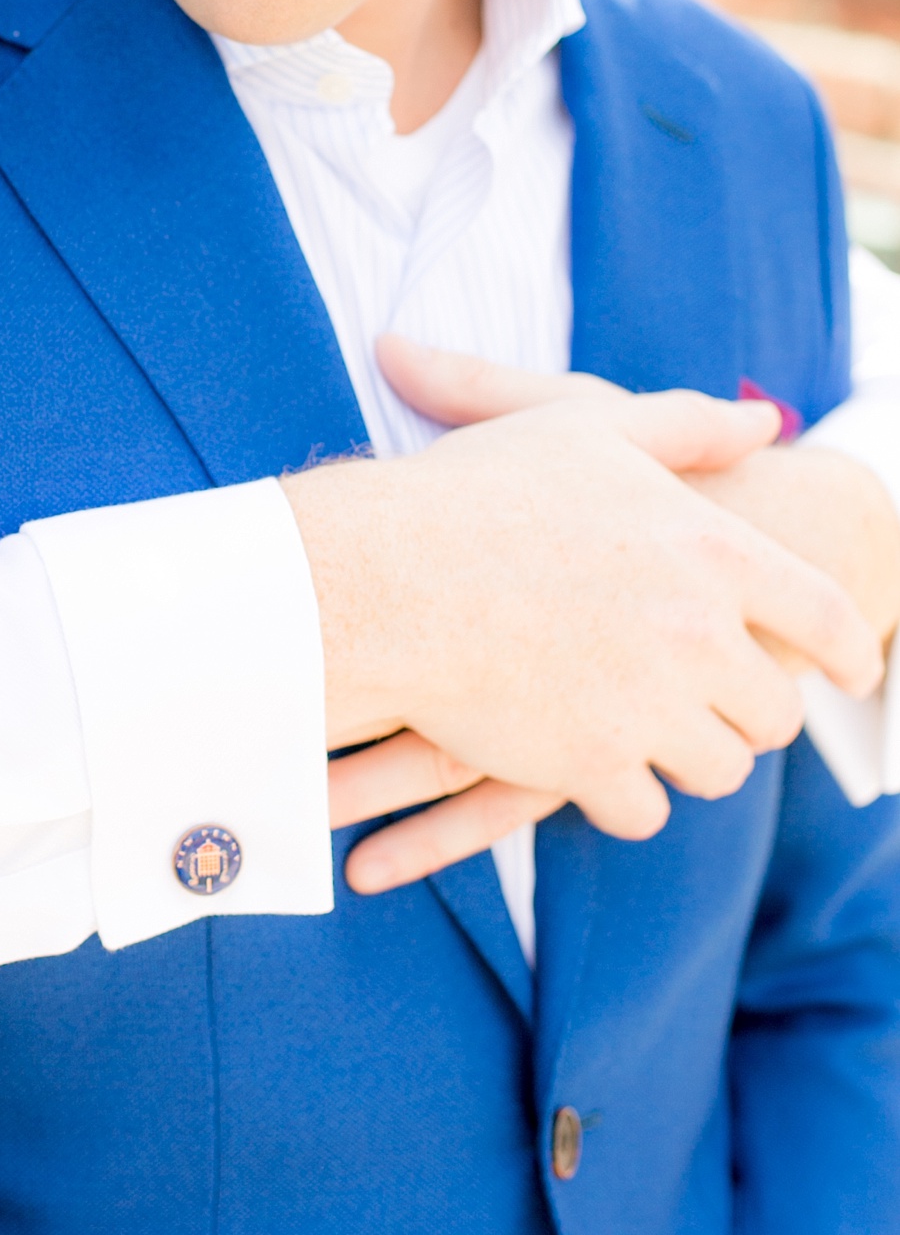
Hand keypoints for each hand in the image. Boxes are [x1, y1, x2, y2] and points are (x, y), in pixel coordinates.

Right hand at [282, 342, 882, 892]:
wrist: (382, 574)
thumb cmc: (479, 492)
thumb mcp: (589, 426)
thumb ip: (687, 424)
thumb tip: (763, 422)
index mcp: (712, 549)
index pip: (824, 616)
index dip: (849, 649)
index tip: (855, 670)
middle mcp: (697, 634)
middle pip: (774, 711)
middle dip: (750, 713)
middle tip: (714, 704)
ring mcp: (648, 707)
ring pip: (717, 769)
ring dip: (690, 758)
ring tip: (650, 736)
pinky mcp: (590, 766)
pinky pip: (644, 812)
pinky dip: (622, 796)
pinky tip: (592, 768)